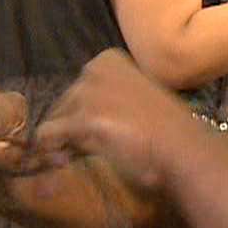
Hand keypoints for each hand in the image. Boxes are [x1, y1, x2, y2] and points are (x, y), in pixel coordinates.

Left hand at [33, 50, 219, 194]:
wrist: (181, 147)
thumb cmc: (166, 130)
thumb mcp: (134, 103)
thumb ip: (107, 104)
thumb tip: (77, 125)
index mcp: (107, 61)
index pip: (76, 89)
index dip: (79, 116)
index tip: (91, 136)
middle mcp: (93, 70)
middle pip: (62, 104)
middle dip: (68, 131)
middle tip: (79, 154)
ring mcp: (86, 92)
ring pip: (53, 120)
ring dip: (60, 144)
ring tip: (72, 162)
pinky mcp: (81, 119)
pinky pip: (46, 138)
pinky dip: (49, 155)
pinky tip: (63, 166)